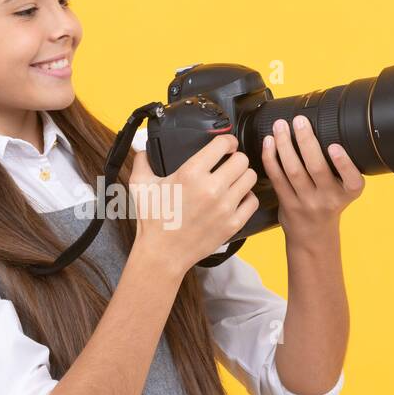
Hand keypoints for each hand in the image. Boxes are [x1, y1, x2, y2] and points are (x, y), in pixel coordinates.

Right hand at [129, 133, 258, 275]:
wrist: (162, 253)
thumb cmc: (153, 221)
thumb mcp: (141, 186)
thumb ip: (142, 161)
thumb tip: (142, 147)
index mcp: (190, 173)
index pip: (223, 144)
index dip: (228, 141)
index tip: (227, 144)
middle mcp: (211, 188)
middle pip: (242, 160)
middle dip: (236, 158)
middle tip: (229, 163)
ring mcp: (224, 207)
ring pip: (250, 178)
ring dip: (243, 176)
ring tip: (234, 180)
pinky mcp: (232, 223)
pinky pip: (252, 201)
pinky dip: (247, 198)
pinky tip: (237, 198)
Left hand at [262, 115, 364, 241]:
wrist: (313, 235)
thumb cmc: (329, 204)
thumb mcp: (344, 189)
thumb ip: (340, 168)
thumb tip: (327, 128)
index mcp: (348, 193)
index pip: (351, 179)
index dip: (343, 163)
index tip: (335, 146)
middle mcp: (328, 198)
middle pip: (316, 168)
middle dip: (306, 142)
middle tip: (299, 121)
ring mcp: (306, 202)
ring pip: (293, 171)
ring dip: (285, 145)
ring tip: (280, 126)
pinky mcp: (287, 204)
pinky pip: (277, 178)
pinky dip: (271, 158)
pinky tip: (269, 143)